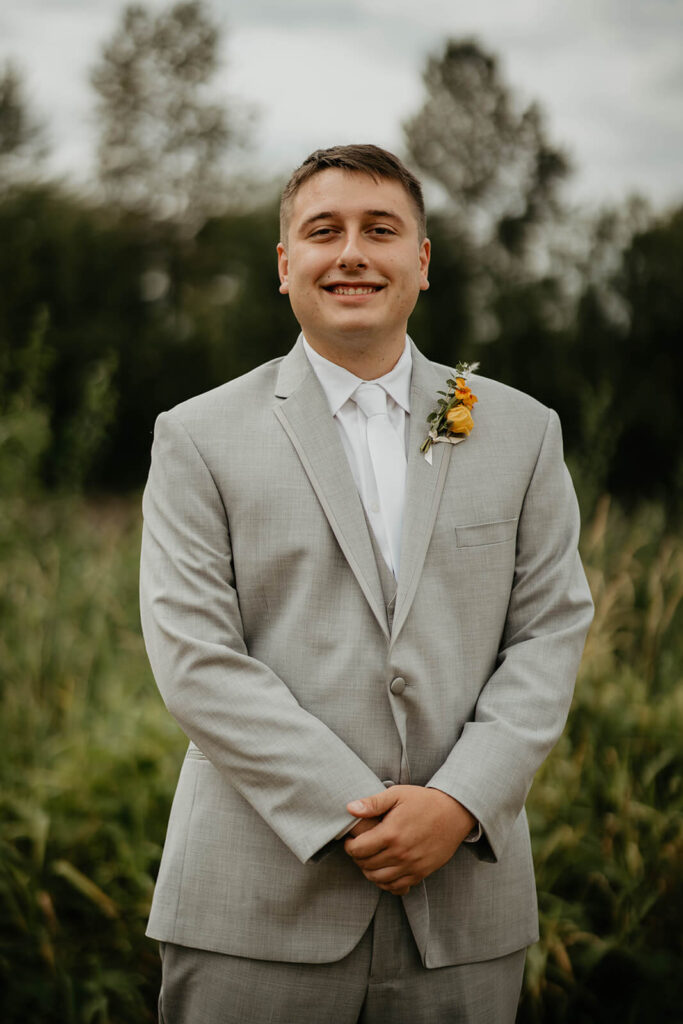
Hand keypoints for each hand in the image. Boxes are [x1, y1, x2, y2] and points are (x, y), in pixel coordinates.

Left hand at [344, 786, 475, 894]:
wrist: (454, 812)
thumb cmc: (424, 801)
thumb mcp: (397, 794)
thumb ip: (372, 803)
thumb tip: (350, 808)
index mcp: (390, 833)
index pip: (358, 850)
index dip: (349, 846)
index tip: (350, 840)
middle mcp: (400, 853)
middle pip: (366, 866)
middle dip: (358, 858)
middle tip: (359, 849)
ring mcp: (411, 865)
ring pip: (379, 880)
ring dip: (369, 872)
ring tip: (370, 860)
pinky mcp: (421, 872)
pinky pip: (397, 887)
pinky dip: (386, 884)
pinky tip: (385, 872)